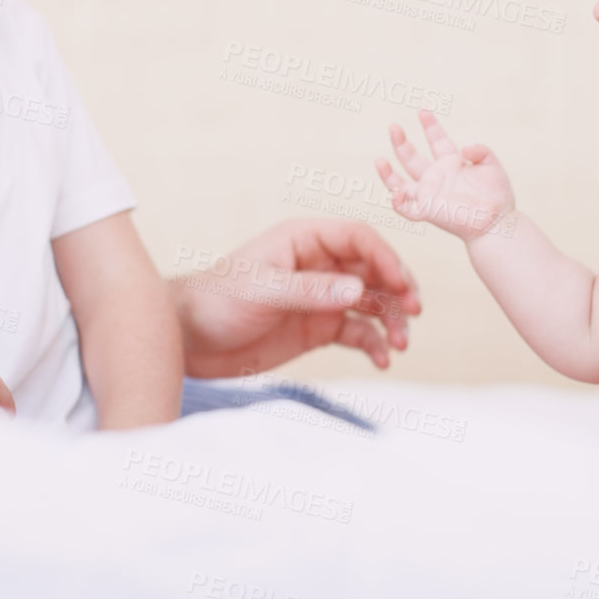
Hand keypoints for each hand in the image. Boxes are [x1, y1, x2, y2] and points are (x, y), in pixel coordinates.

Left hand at [175, 217, 420, 377]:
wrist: (187, 338)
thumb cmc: (216, 300)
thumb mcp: (263, 291)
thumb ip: (312, 290)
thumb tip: (360, 290)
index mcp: (305, 240)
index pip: (359, 238)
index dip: (386, 258)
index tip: (401, 286)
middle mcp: (319, 264)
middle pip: (374, 270)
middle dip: (398, 291)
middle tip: (412, 315)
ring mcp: (321, 297)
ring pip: (372, 302)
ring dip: (391, 320)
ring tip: (399, 345)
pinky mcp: (318, 328)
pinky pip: (357, 331)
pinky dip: (373, 344)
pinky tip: (381, 360)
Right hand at [375, 109, 512, 239]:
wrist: (497, 222)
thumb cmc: (497, 196)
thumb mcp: (492, 166)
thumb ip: (481, 151)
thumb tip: (464, 149)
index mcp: (451, 163)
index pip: (436, 140)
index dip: (429, 125)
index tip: (423, 111)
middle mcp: (436, 177)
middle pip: (411, 158)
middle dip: (401, 142)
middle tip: (393, 127)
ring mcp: (430, 194)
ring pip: (400, 184)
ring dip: (388, 173)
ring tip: (379, 160)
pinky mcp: (428, 211)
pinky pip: (406, 209)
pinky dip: (398, 203)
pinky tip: (396, 193)